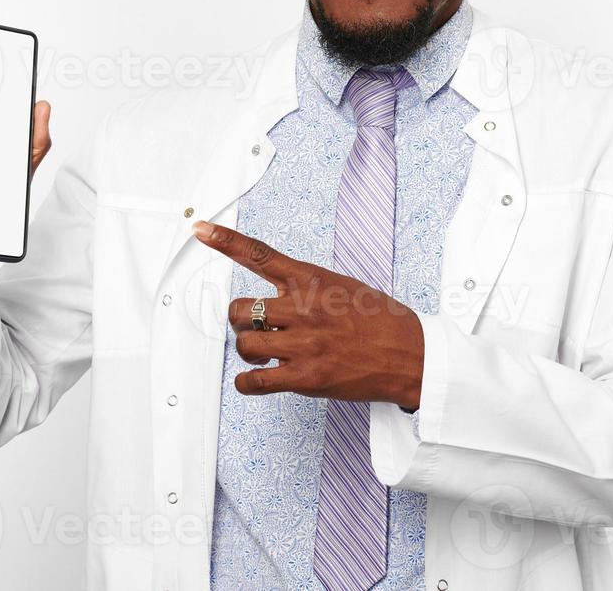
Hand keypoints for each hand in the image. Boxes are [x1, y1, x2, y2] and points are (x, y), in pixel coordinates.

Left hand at [192, 220, 423, 408]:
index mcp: (312, 280)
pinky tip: (255, 379)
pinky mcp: (306, 378)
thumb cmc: (380, 320)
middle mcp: (303, 308)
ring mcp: (303, 343)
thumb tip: (280, 296)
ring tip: (265, 354)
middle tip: (255, 328)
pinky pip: (255, 381)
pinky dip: (247, 383)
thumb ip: (308, 287)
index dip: (225, 241)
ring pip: (245, 344)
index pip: (259, 255)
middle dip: (240, 320)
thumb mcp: (343, 285)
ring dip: (248, 351)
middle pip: (239, 309)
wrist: (411, 354)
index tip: (201, 230)